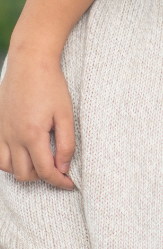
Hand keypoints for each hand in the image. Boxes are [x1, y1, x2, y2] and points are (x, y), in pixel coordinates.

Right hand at [0, 52, 74, 188]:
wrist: (29, 64)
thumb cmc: (51, 86)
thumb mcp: (66, 114)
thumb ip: (66, 143)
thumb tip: (64, 167)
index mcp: (32, 135)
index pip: (45, 171)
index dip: (59, 181)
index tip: (70, 184)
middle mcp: (12, 138)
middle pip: (25, 174)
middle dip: (43, 178)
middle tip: (59, 171)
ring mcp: (1, 133)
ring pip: (8, 169)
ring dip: (25, 171)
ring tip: (42, 163)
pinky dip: (9, 162)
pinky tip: (23, 155)